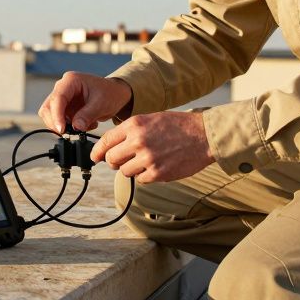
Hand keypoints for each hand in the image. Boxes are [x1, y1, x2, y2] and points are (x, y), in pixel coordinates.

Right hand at [38, 71, 132, 133]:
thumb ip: (87, 115)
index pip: (57, 98)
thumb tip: (75, 127)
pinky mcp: (65, 107)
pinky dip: (70, 126)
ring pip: (51, 115)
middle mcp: (63, 87)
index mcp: (71, 80)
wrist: (116, 94)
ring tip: (84, 126)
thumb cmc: (110, 93)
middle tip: (69, 133)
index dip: (57, 115)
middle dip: (56, 122)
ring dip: (64, 125)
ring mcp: (63, 97)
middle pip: (48, 107)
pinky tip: (86, 124)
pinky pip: (60, 120)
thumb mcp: (101, 104)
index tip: (61, 129)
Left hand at [90, 111, 214, 183]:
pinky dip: (145, 175)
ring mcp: (148, 158)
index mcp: (135, 125)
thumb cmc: (178, 126)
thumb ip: (130, 132)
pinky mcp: (158, 173)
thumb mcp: (150, 119)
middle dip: (114, 161)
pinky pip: (140, 179)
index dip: (98, 151)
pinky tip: (156, 166)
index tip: (95, 157)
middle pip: (111, 159)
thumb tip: (111, 147)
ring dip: (131, 169)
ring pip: (125, 171)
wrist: (203, 135)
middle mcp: (138, 141)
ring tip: (145, 161)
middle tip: (123, 160)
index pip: (106, 141)